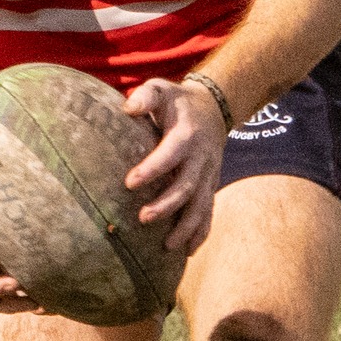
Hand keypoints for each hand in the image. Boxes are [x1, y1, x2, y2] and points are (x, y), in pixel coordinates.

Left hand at [123, 77, 229, 254]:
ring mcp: (208, 174)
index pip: (171, 154)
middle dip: (167, 205)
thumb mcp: (162, 89)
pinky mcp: (210, 185)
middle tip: (143, 218)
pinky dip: (201, 232)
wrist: (213, 108)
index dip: (152, 168)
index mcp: (187, 135)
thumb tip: (127, 108)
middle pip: (187, 186)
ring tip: (167, 246)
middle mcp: (201, 158)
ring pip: (200, 205)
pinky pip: (209, 212)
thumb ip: (145, 96)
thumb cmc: (178, 101)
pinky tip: (188, 251)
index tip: (130, 182)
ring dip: (186, 227)